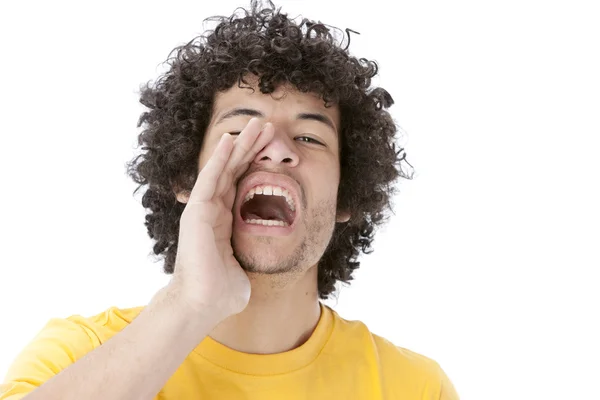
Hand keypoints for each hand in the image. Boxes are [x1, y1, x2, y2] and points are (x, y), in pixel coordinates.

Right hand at [170, 118, 273, 319]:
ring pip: (223, 168)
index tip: (271, 147)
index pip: (241, 185)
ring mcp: (204, 209)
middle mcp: (214, 211)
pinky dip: (220, 158)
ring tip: (257, 123)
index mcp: (225, 222)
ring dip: (240, 145)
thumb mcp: (243, 266)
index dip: (256, 164)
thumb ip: (248, 257)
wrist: (203, 304)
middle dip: (251, 147)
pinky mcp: (197, 211)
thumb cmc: (222, 292)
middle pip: (234, 170)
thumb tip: (256, 262)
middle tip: (266, 125)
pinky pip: (210, 178)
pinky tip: (231, 140)